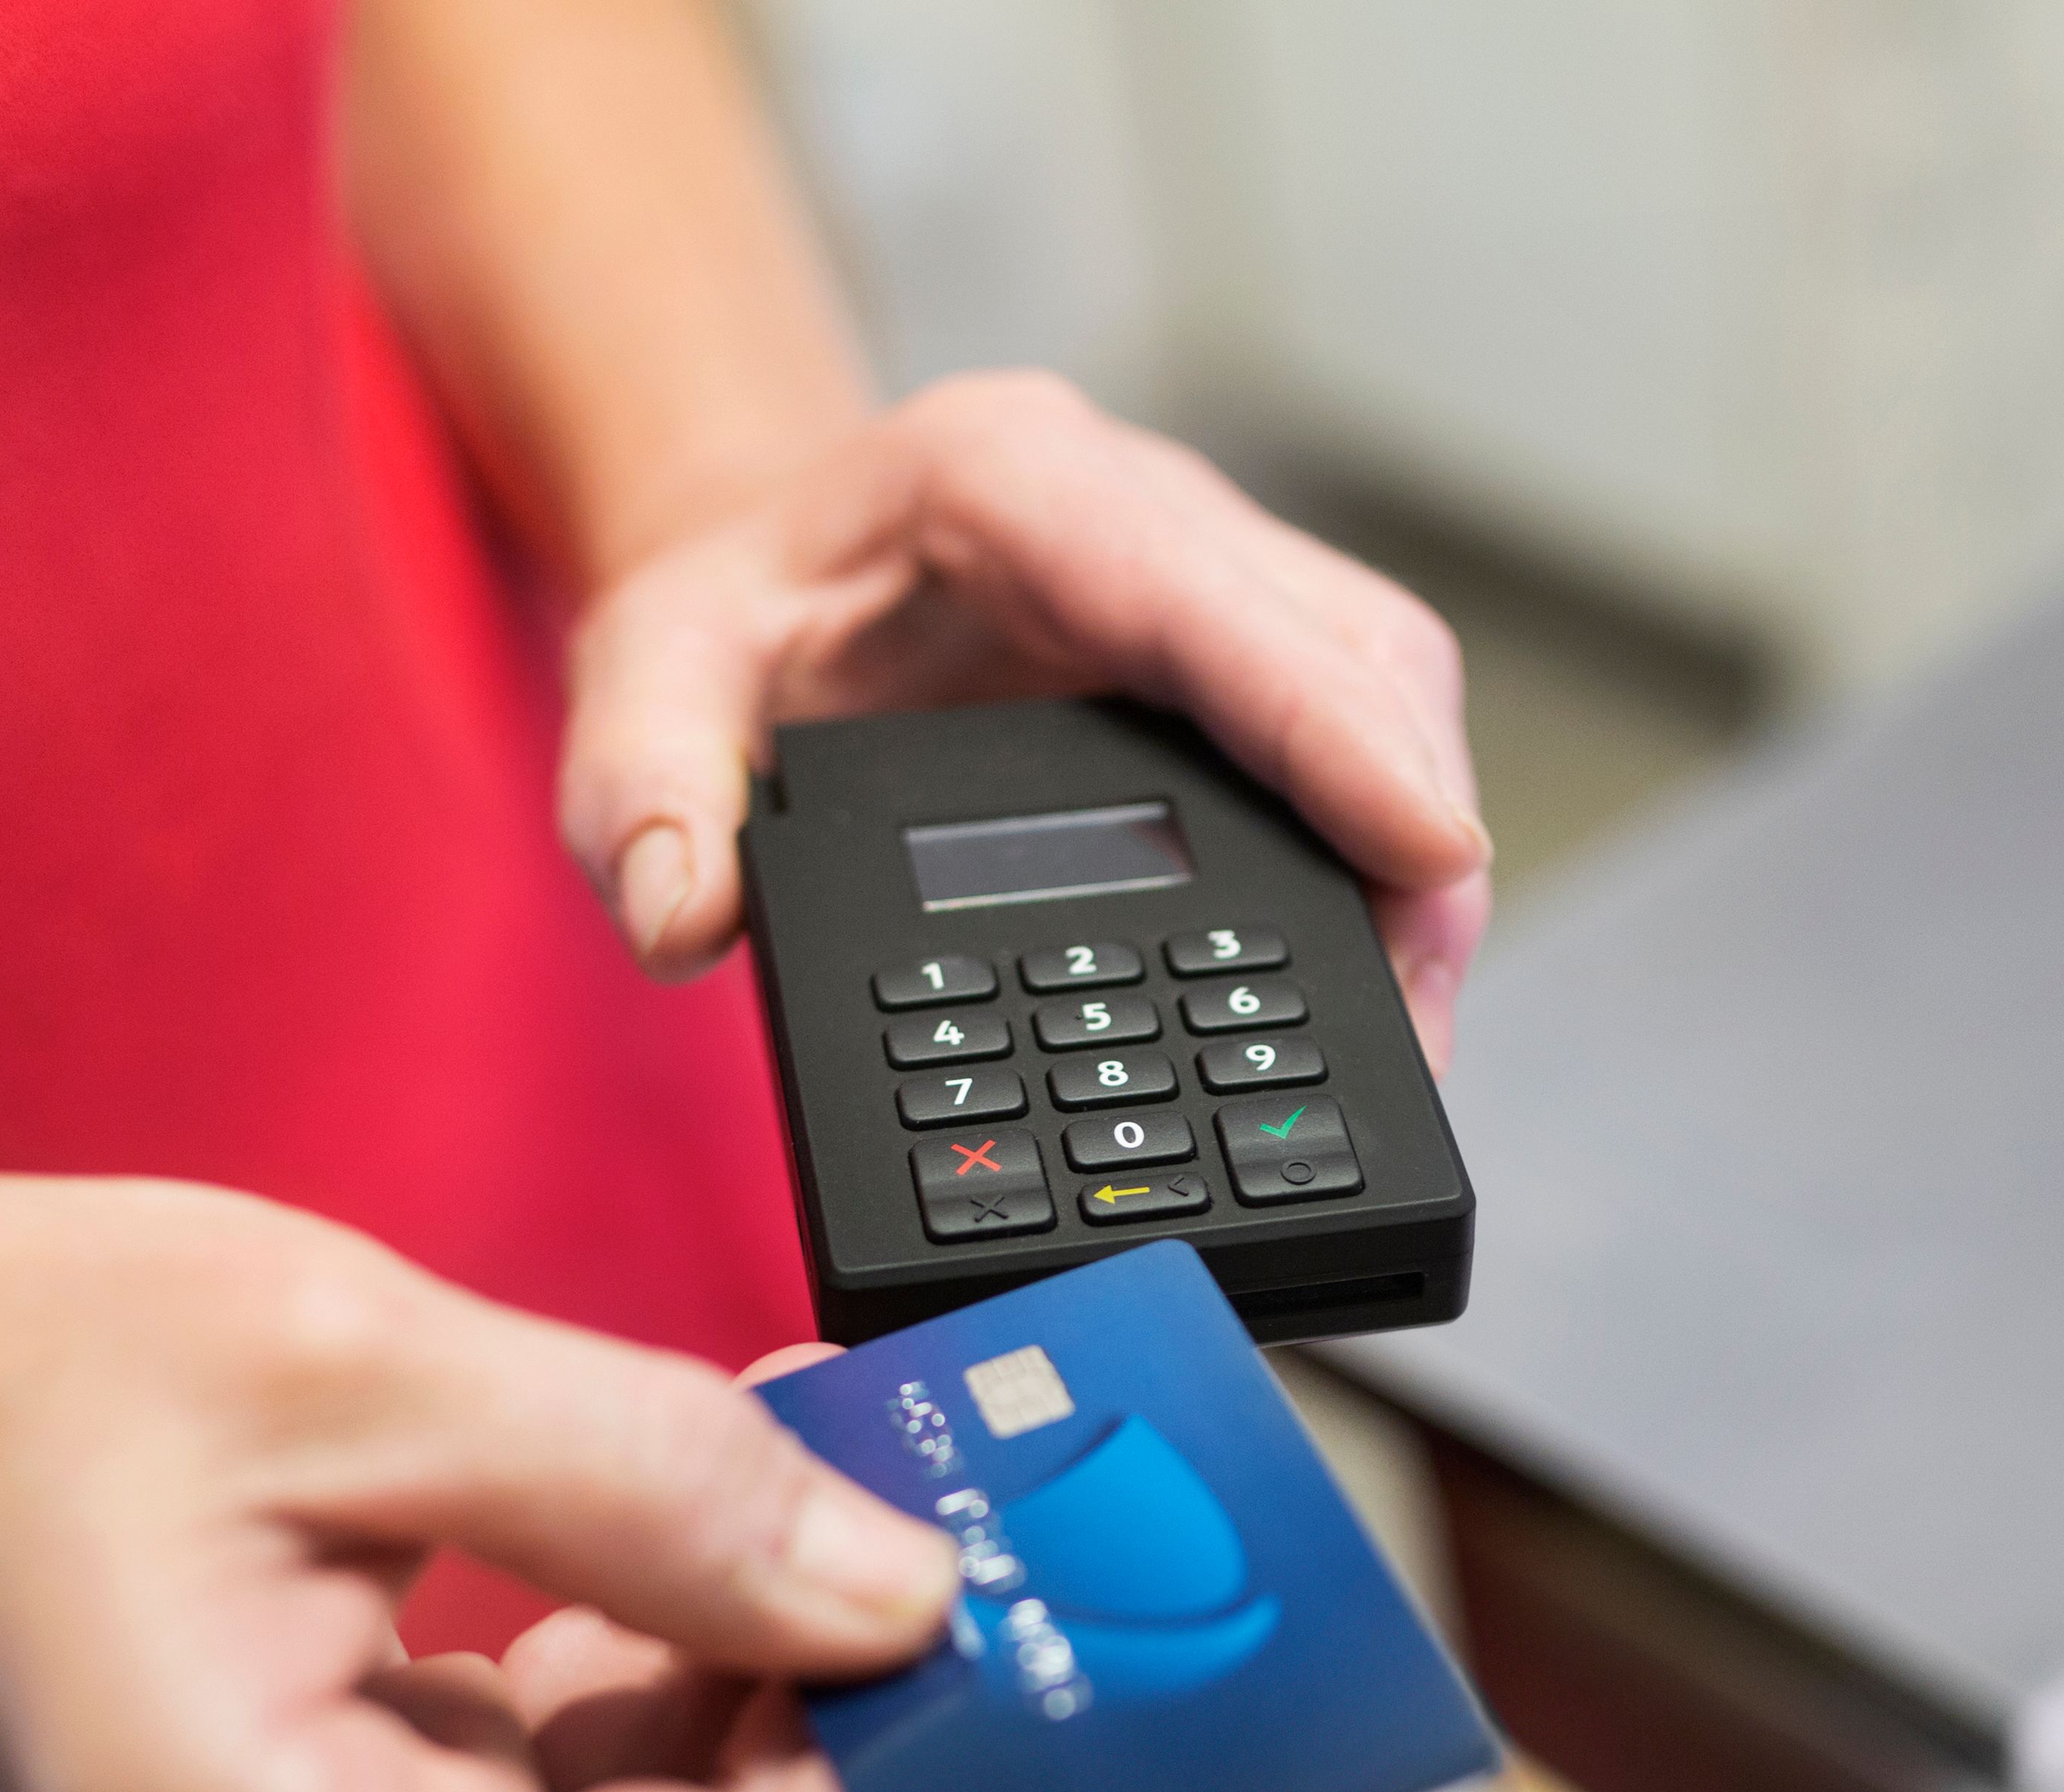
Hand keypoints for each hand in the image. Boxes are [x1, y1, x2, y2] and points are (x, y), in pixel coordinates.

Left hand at [559, 371, 1495, 1064]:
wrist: (753, 564)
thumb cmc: (722, 618)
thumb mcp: (637, 687)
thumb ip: (640, 797)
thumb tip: (679, 915)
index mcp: (1013, 486)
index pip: (1216, 605)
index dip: (1337, 732)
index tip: (1425, 857)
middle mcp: (1139, 511)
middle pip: (1352, 649)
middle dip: (1409, 831)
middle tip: (1416, 1024)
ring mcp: (1204, 575)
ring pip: (1381, 688)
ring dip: (1414, 854)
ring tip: (1407, 1033)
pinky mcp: (1231, 649)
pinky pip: (1348, 732)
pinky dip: (1376, 848)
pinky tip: (1369, 973)